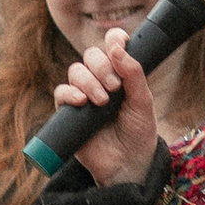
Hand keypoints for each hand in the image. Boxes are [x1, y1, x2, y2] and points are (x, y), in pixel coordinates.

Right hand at [52, 27, 158, 185]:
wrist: (127, 165)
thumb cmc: (138, 133)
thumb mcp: (143, 102)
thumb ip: (133, 74)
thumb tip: (116, 48)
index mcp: (120, 74)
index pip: (113, 46)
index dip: (114, 40)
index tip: (119, 45)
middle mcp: (100, 80)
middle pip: (91, 55)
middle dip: (102, 66)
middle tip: (114, 87)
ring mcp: (83, 95)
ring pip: (76, 71)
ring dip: (88, 81)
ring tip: (102, 102)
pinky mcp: (68, 112)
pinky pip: (61, 92)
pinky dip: (69, 93)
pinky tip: (82, 102)